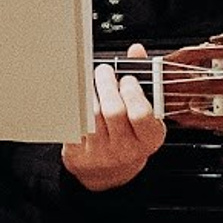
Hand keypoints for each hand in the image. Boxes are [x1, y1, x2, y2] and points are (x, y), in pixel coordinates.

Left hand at [62, 44, 165, 191]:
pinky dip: (75, 106)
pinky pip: (74, 123)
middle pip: (113, 111)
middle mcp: (126, 148)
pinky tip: (78, 97)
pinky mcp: (79, 152)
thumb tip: (136, 50)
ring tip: (91, 82)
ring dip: (90, 93)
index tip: (127, 78)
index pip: (141, 114)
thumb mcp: (146, 116)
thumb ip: (143, 82)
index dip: (133, 93)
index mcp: (149, 139)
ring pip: (91, 115)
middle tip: (104, 71)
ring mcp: (101, 152)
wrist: (108, 172)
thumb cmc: (129, 137)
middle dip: (107, 85)